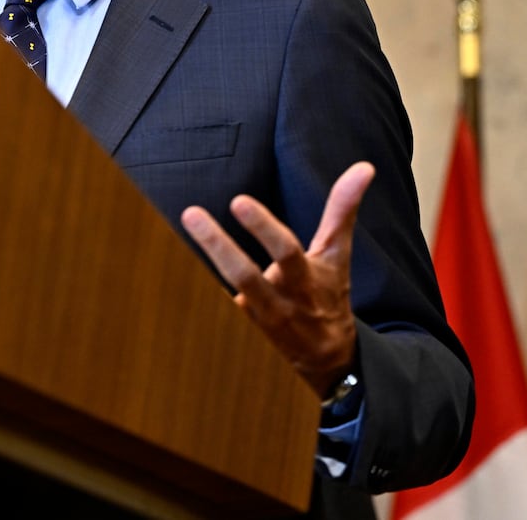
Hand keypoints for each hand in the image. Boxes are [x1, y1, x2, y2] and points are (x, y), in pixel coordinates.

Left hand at [180, 161, 375, 396]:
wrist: (328, 358)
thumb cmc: (329, 294)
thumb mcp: (337, 254)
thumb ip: (342, 210)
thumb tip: (363, 167)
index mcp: (305, 279)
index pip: (285, 251)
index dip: (263, 228)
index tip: (239, 202)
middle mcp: (280, 302)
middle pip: (245, 277)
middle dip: (217, 247)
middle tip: (190, 214)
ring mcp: (256, 322)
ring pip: (224, 298)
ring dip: (199, 269)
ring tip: (168, 241)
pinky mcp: (239, 333)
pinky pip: (211, 314)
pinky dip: (191, 296)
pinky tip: (163, 272)